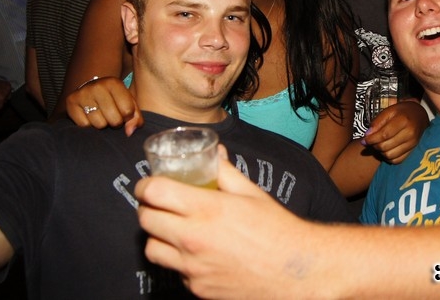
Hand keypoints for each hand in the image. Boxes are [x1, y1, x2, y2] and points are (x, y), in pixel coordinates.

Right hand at [65, 76, 142, 134]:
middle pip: (114, 120)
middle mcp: (97, 86)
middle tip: (112, 115)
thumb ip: (135, 117)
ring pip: (99, 124)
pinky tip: (90, 116)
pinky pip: (85, 126)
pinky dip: (89, 125)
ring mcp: (83, 94)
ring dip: (102, 124)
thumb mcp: (129, 102)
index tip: (124, 113)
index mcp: (114, 83)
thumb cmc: (114, 98)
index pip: (127, 111)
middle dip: (115, 122)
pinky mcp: (71, 102)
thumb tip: (129, 132)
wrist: (91, 89)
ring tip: (101, 115)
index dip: (127, 117)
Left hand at [136, 146, 306, 298]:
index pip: (155, 193)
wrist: (293, 270)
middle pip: (146, 220)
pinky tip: (196, 252)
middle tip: (158, 204)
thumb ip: (225, 172)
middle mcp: (194, 239)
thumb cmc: (276, 229)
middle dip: (147, 208)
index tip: (149, 185)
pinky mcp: (197, 288)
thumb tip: (213, 154)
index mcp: (208, 209)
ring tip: (172, 229)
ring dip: (157, 236)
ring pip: (152, 249)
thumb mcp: (250, 193)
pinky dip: (178, 260)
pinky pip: (174, 271)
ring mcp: (193, 267)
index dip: (146, 185)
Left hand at [362, 99, 427, 163]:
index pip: (384, 135)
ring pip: (390, 155)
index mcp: (403, 120)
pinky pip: (397, 160)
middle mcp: (410, 134)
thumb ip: (377, 123)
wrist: (419, 115)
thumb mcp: (389, 111)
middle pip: (386, 146)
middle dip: (374, 145)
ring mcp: (412, 144)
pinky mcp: (412, 151)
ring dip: (381, 152)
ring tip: (379, 145)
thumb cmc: (402, 112)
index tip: (364, 140)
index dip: (371, 139)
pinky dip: (389, 157)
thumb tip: (367, 136)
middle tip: (371, 141)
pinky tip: (387, 149)